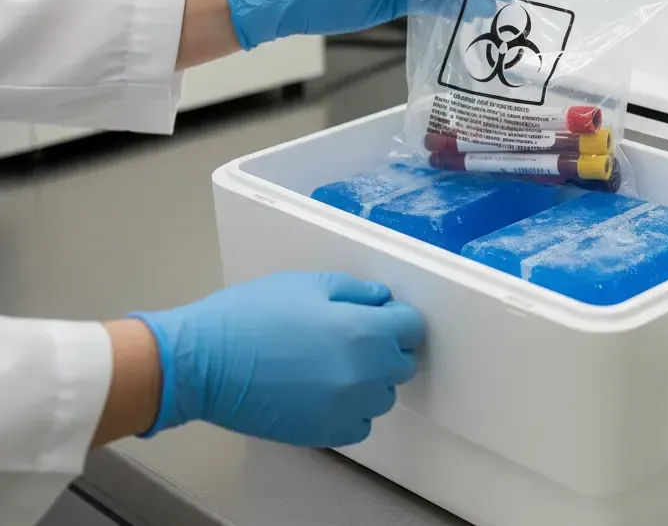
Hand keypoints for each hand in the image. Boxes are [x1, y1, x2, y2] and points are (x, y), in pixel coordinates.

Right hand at [128, 272, 424, 447]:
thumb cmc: (251, 315)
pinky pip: (361, 423)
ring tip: (334, 364)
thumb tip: (382, 300)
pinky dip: (352, 409)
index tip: (381, 315)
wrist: (204, 362)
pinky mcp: (327, 434)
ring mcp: (348, 408)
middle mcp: (365, 374)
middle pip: (402, 363)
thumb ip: (355, 291)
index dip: (397, 317)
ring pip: (383, 395)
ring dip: (370, 379)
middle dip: (386, 347)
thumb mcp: (307, 284)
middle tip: (353, 337)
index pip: (411, 327)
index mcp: (364, 331)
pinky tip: (325, 391)